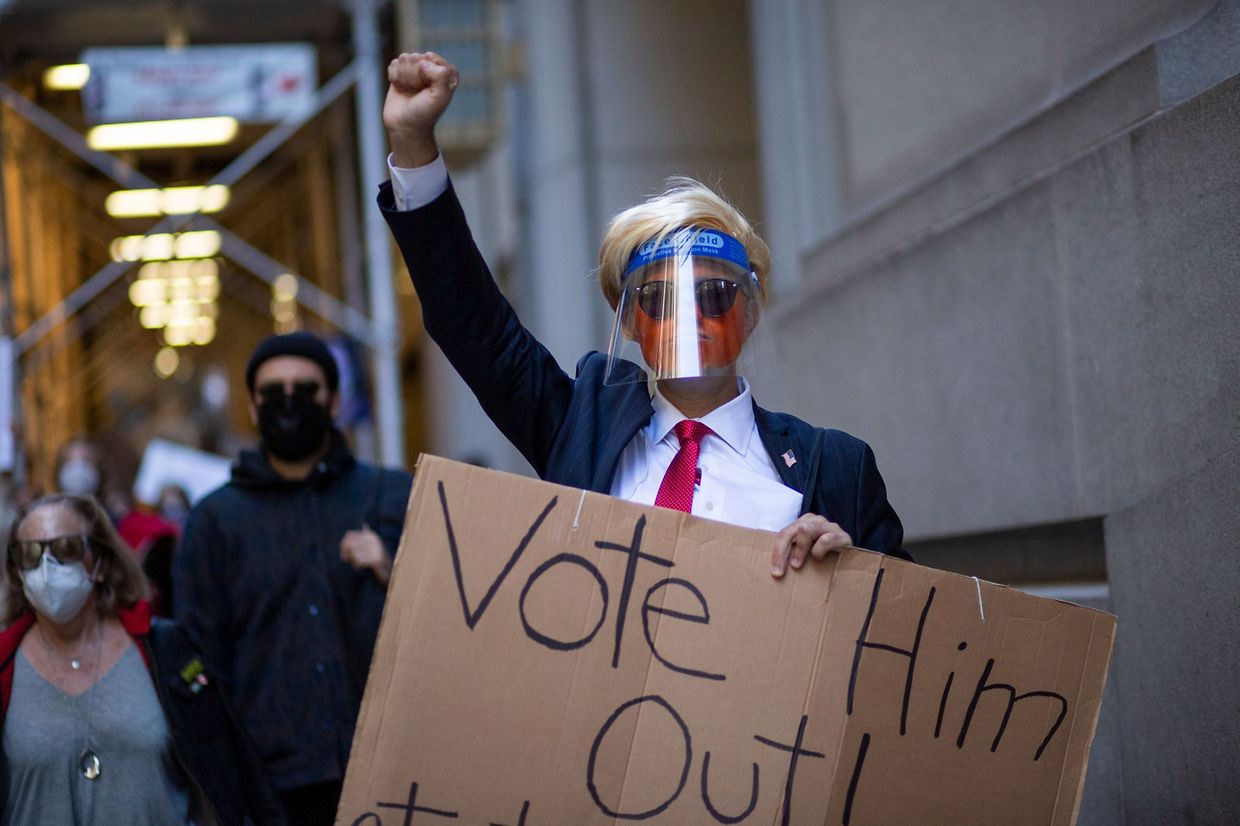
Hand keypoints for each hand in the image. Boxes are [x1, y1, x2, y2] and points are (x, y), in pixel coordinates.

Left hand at [340, 527, 392, 587]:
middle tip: (345, 558)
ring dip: (352, 559)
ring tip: (356, 562)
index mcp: (370, 535)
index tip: (342, 551)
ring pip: (353, 553)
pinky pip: (359, 561)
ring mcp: (376, 549)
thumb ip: (357, 543)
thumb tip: (344, 544)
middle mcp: (373, 540)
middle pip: (350, 543)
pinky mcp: (376, 559)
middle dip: (345, 551)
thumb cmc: (374, 558)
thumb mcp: (368, 546)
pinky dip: (356, 564)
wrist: (389, 569)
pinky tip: (359, 566)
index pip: (350, 534)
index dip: (343, 543)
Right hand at [384, 51, 459, 167]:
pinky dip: (394, 77)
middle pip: (417, 57)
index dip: (427, 72)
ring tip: (408, 91)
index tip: (428, 89)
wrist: (404, 126)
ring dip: (403, 77)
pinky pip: (394, 64)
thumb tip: (423, 61)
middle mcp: (431, 69)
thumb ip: (441, 75)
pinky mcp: (400, 73)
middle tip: (417, 93)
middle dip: (413, 75)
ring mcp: (415, 70)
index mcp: (446, 74)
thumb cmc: (425, 113)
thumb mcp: (440, 97)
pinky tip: (400, 88)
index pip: (433, 59)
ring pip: (404, 58)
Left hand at [770, 513, 850, 577]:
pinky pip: (826, 539)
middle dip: (782, 552)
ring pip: (806, 529)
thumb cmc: (824, 557)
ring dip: (799, 550)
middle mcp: (814, 520)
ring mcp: (828, 526)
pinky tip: (819, 559)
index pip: (784, 534)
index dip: (777, 552)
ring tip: (797, 565)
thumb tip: (774, 571)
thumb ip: (792, 554)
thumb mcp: (805, 554)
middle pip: (791, 531)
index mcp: (802, 522)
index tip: (775, 572)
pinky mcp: (842, 536)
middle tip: (781, 572)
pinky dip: (819, 550)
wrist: (850, 559)